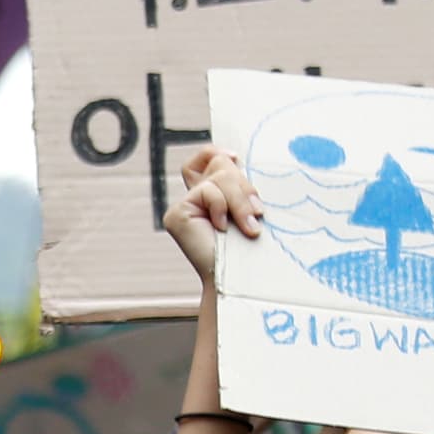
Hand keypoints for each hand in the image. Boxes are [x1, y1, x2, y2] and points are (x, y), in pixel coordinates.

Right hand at [161, 144, 261, 285]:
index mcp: (212, 196)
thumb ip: (240, 185)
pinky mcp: (177, 214)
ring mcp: (184, 206)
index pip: (206, 157)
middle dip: (243, 185)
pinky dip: (222, 207)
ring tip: (249, 226)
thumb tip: (234, 158)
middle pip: (218, 163)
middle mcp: (195, 199)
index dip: (216, 152)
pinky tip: (222, 229)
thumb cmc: (251, 250)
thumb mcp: (250, 207)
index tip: (235, 158)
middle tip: (257, 211)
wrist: (239, 280)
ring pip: (219, 176)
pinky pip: (208, 192)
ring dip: (240, 201)